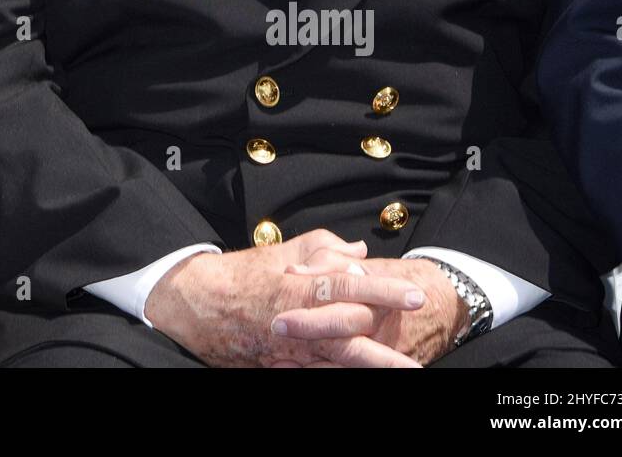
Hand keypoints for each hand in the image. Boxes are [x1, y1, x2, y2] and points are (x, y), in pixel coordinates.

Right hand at [143, 230, 426, 367]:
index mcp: (297, 291)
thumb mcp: (281, 254)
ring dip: (379, 365)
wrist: (201, 310)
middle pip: (352, 331)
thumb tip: (360, 252)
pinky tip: (371, 371)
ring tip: (411, 369)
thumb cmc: (242, 277)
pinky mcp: (290, 367)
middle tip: (420, 336)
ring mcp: (296, 353)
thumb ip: (323, 249)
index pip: (348, 289)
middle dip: (388, 336)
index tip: (414, 294)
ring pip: (345, 361)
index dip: (383, 291)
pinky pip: (325, 371)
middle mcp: (300, 326)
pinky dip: (349, 372)